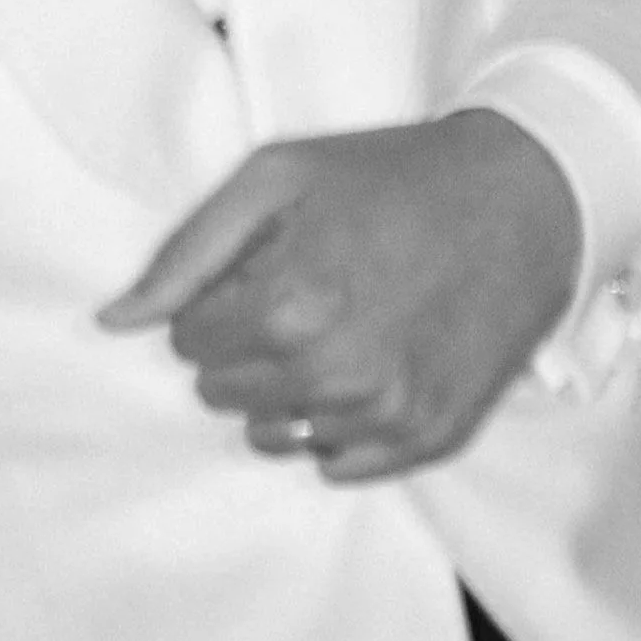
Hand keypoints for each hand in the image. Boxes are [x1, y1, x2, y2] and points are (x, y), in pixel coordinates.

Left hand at [97, 110, 579, 481]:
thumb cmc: (392, 178)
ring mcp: (388, 414)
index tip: (265, 268)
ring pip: (278, 434)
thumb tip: (114, 321)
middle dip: (247, 346)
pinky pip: (338, 464)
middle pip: (225, 395)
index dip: (218, 301)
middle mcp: (336, 374)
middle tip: (305, 291)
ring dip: (290, 388)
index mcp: (289, 306)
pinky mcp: (431, 439)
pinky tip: (372, 364)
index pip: (190, 344)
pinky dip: (339, 425)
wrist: (526, 198)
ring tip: (340, 326)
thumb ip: (186, 253)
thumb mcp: (278, 176)